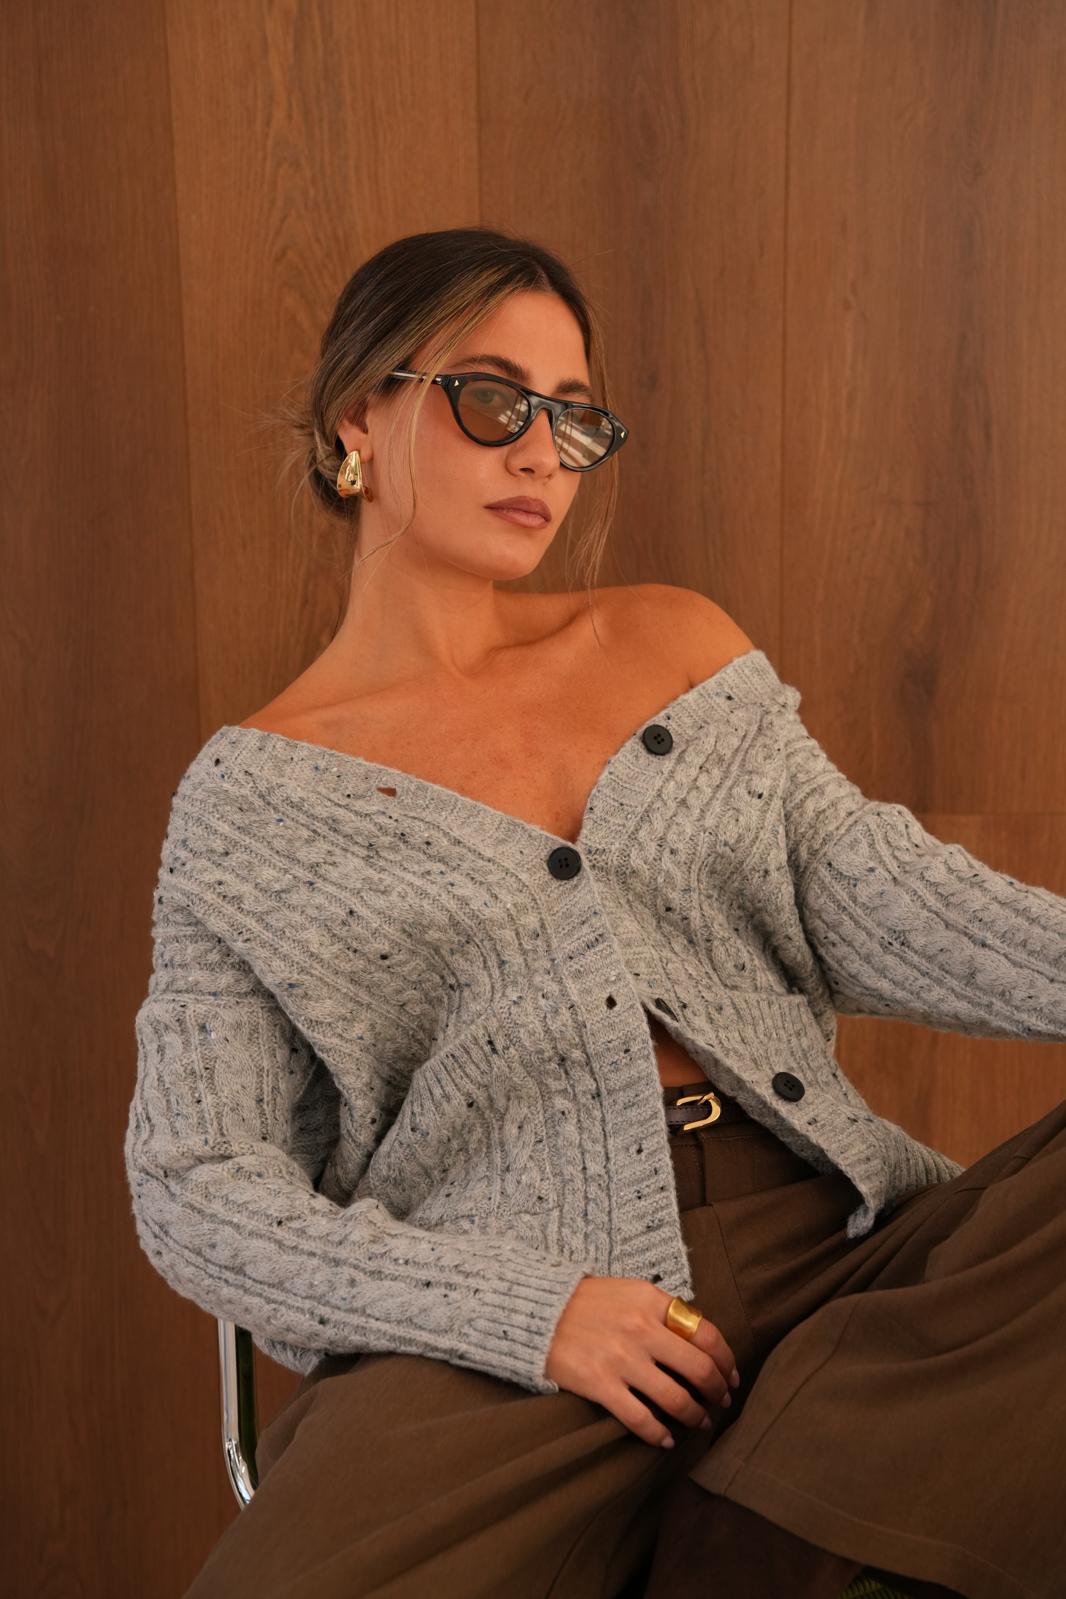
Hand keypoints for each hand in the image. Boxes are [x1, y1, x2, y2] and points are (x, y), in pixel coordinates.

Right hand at [545, 1275, 739, 1448]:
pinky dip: (659, 1435)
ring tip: (697, 1422)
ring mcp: (621, 1359)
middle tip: (721, 1403)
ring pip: (676, 1399)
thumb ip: (663, 1311)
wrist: (536, 1311)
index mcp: (652, 1302)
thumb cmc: (587, 1302)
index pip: (707, 1334)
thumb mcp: (630, 1292)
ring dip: (694, 1416)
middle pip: (700, 1369)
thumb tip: (698, 1340)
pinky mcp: (600, 1385)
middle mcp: (641, 1329)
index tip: (731, 1377)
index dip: (727, 1361)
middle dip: (717, 1392)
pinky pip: (641, 1419)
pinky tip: (664, 1440)